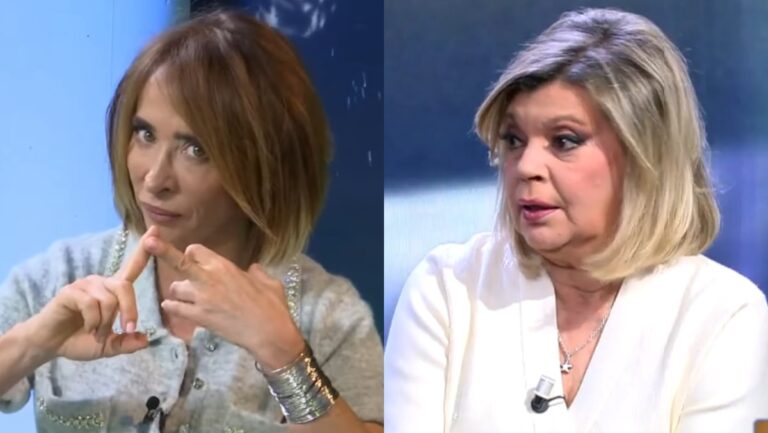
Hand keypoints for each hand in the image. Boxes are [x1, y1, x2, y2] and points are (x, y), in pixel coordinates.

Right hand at [20, 228, 155, 361]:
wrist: (51, 345)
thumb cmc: (80, 340)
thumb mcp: (109, 346)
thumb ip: (127, 343)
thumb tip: (145, 340)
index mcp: (114, 290)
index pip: (133, 266)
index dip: (144, 249)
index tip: (156, 230)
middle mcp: (101, 282)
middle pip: (125, 288)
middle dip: (130, 311)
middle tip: (127, 329)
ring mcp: (85, 284)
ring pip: (109, 300)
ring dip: (105, 322)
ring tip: (96, 331)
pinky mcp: (71, 291)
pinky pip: (91, 304)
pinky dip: (92, 321)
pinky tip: (86, 327)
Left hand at [144, 235, 304, 369]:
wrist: (268, 332)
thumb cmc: (272, 305)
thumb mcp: (269, 282)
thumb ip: (257, 272)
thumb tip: (253, 269)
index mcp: (225, 266)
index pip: (196, 250)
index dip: (193, 254)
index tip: (196, 261)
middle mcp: (209, 278)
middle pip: (179, 261)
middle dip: (162, 250)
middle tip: (148, 241)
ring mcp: (201, 298)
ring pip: (176, 288)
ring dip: (179, 291)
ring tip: (188, 298)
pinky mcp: (198, 317)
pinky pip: (175, 308)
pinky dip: (173, 307)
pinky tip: (175, 308)